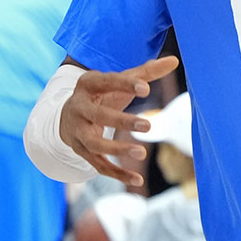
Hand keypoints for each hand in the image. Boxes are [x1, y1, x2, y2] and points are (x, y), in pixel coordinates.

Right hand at [59, 56, 179, 185]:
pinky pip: (98, 165)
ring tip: (142, 152)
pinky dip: (117, 174)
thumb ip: (145, 73)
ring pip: (95, 144)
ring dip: (116, 150)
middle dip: (122, 121)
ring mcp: (78, 132)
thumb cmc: (101, 93)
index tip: (146, 88)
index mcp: (88, 85)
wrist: (66, 114)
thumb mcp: (118, 81)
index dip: (125, 84)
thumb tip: (174, 60)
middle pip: (99, 116)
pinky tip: (137, 180)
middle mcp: (78, 108)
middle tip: (148, 125)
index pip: (106, 83)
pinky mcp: (81, 151)